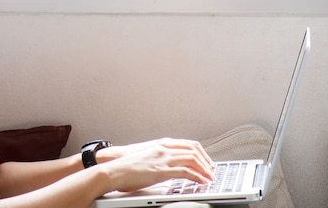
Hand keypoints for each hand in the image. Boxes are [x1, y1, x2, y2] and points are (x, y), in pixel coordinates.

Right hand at [99, 138, 215, 192]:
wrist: (115, 169)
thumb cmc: (128, 166)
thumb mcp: (148, 158)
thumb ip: (161, 159)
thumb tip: (170, 168)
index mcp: (162, 144)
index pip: (189, 145)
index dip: (202, 153)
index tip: (207, 162)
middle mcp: (165, 149)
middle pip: (194, 151)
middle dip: (206, 162)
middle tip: (212, 171)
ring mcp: (164, 159)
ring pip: (193, 160)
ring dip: (205, 170)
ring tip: (210, 178)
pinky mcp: (162, 171)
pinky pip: (186, 172)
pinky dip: (197, 177)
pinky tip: (202, 182)